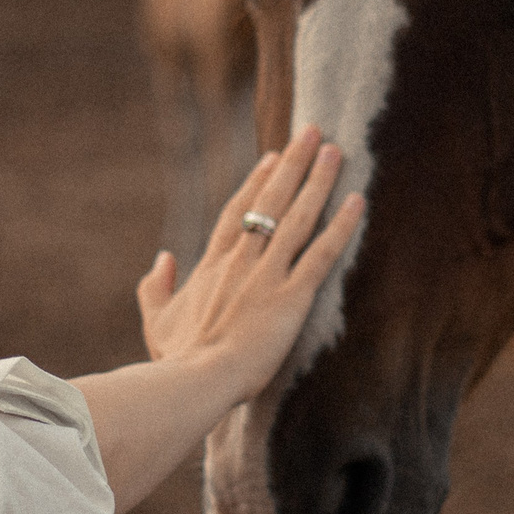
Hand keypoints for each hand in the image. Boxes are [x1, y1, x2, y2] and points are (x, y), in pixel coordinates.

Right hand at [135, 126, 364, 405]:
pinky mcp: (292, 296)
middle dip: (293, 164)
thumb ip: (156, 286)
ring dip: (319, 181)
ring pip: (298, 217)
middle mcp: (242, 260)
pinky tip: (358, 201)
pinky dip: (341, 226)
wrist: (194, 380)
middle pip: (271, 201)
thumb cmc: (177, 358)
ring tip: (336, 150)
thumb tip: (163, 258)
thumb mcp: (156, 320)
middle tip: (313, 133)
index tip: (274, 157)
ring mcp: (268, 275)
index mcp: (212, 265)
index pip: (239, 212)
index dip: (257, 182)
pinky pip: (322, 254)